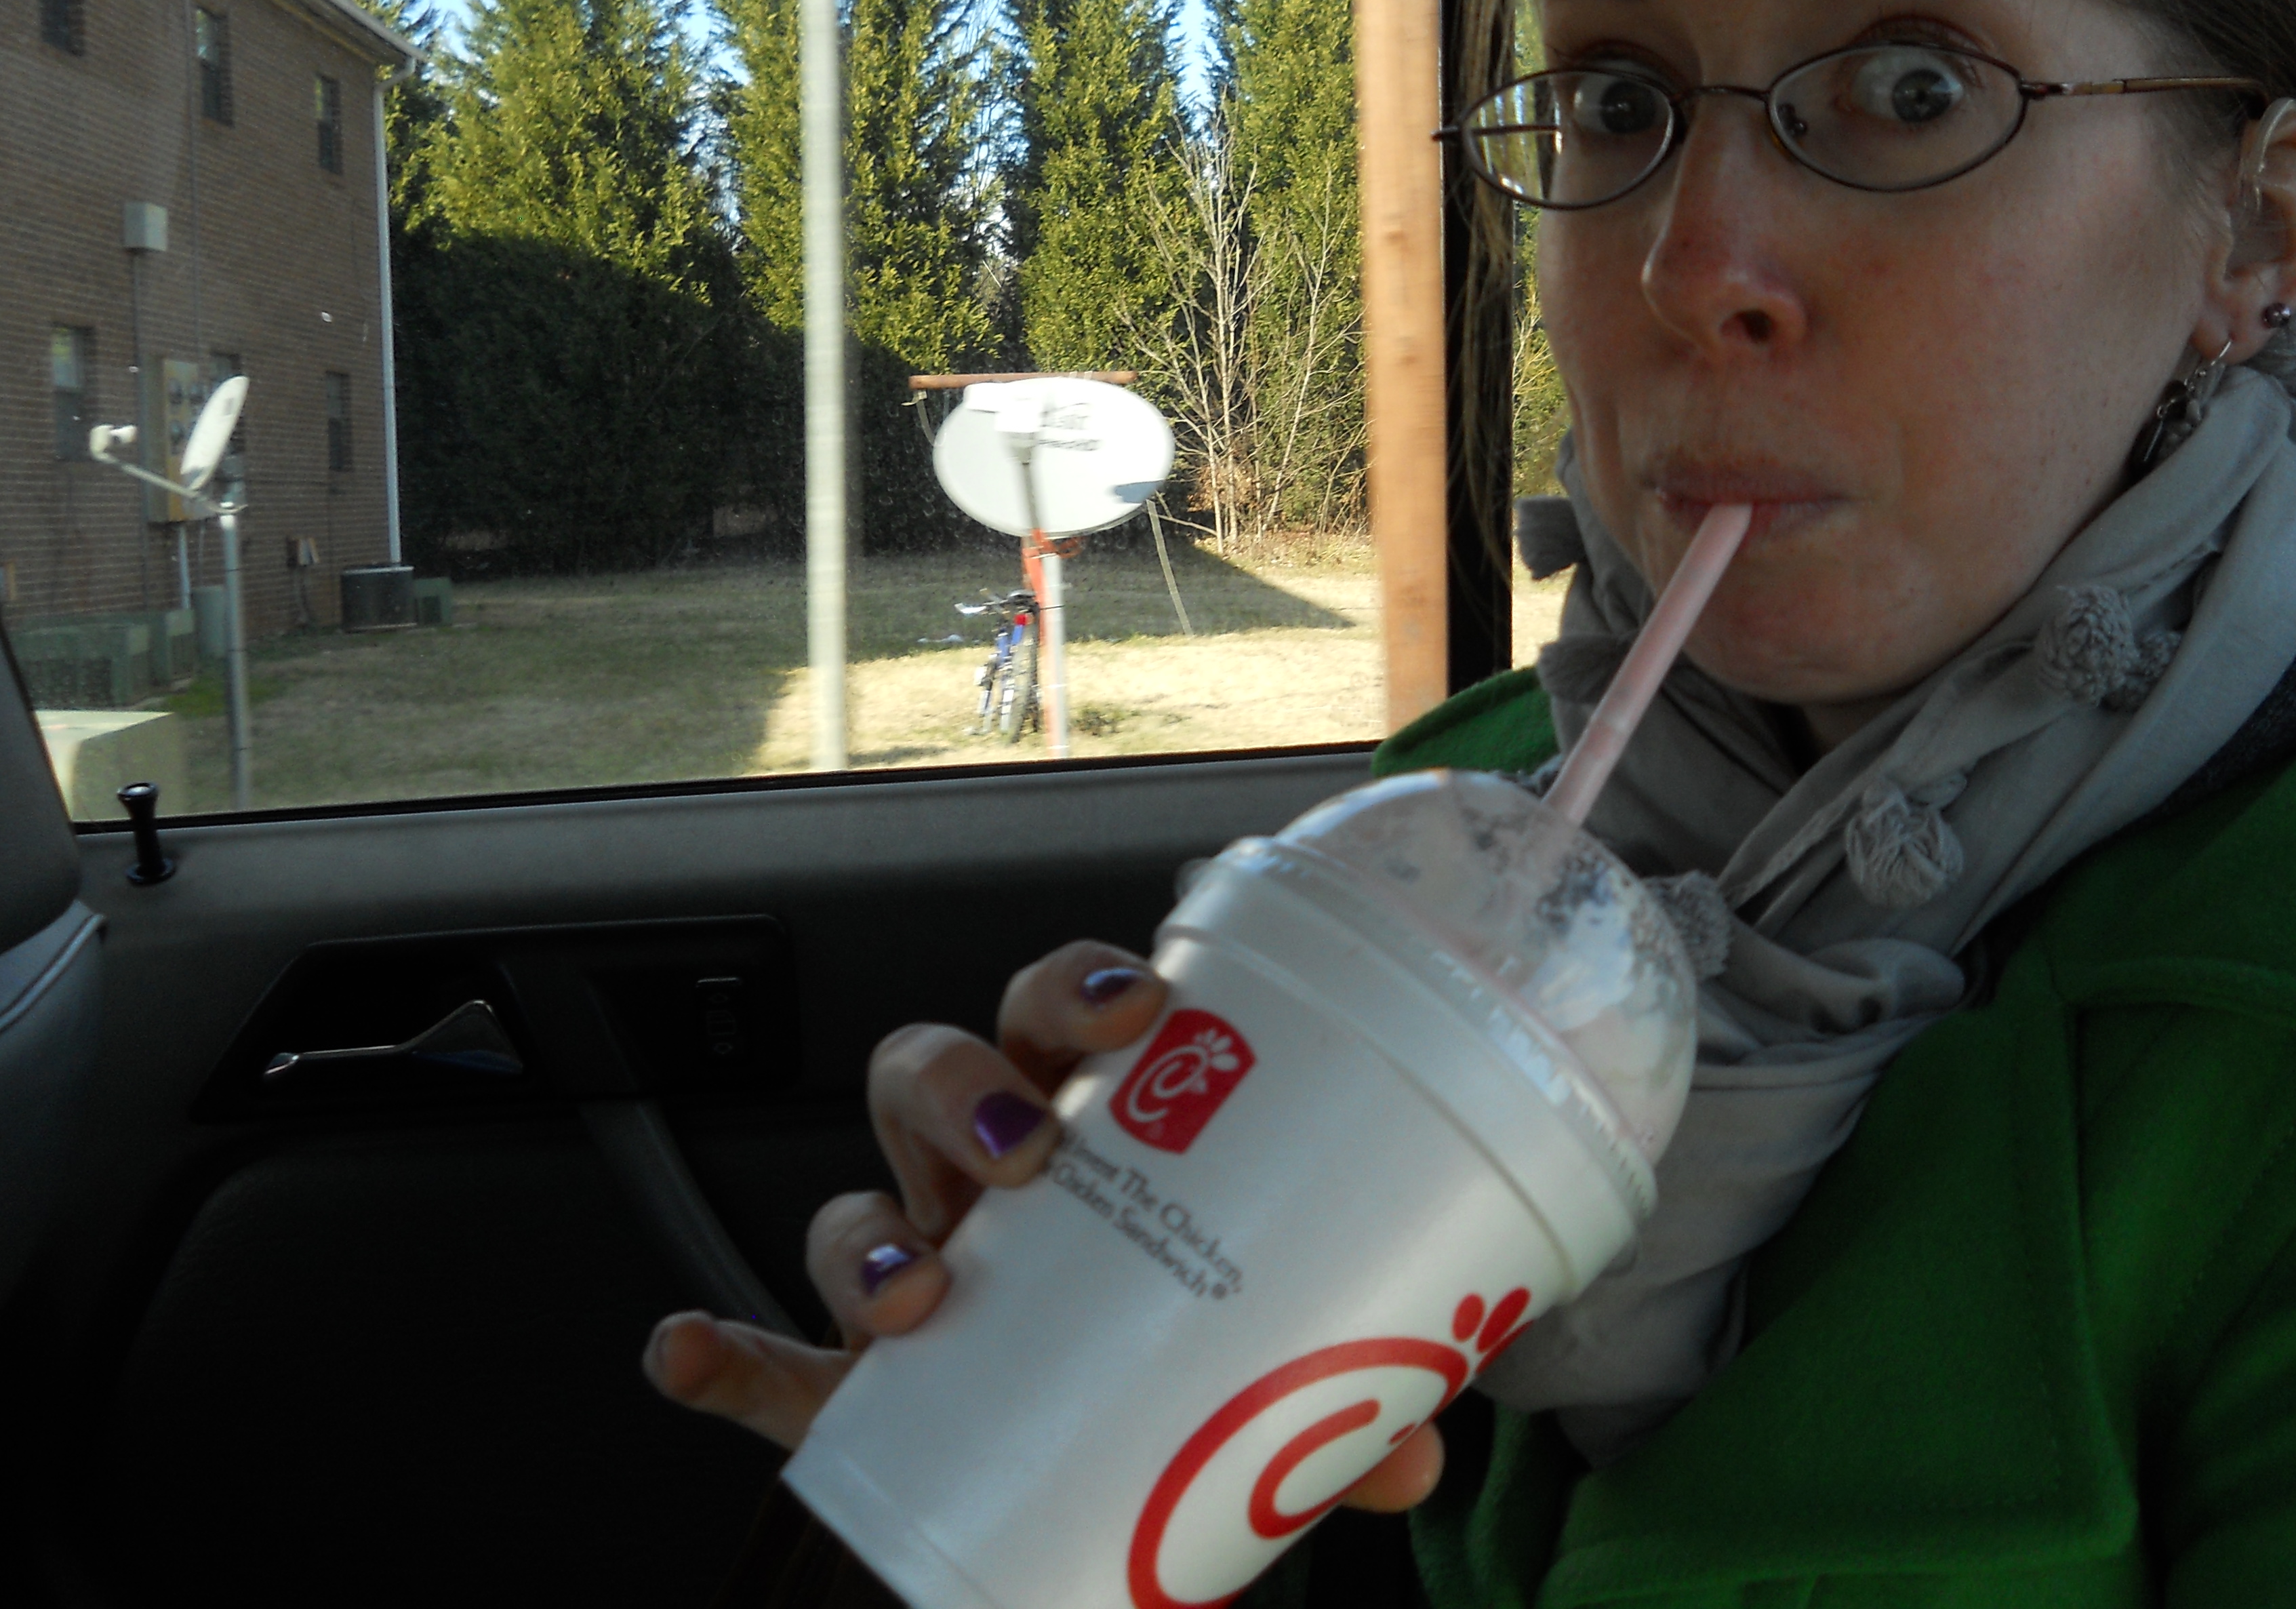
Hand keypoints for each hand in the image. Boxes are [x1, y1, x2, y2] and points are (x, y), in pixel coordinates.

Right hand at [641, 938, 1444, 1512]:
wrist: (1072, 1503)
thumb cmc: (1151, 1376)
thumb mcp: (1239, 1377)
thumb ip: (1322, 1405)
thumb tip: (1406, 1449)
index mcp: (1078, 1142)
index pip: (1062, 1019)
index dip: (1085, 988)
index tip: (1142, 1004)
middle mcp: (972, 1188)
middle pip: (935, 1073)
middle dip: (968, 1087)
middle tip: (1028, 1146)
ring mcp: (897, 1281)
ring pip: (849, 1200)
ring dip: (870, 1232)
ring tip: (915, 1290)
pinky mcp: (832, 1394)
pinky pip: (759, 1355)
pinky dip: (720, 1354)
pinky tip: (692, 1351)